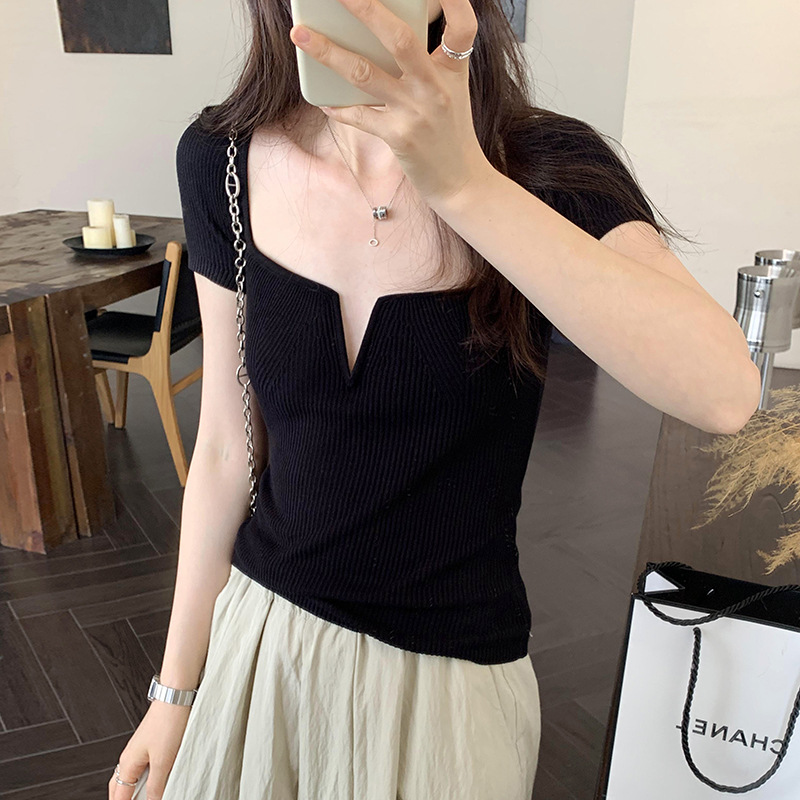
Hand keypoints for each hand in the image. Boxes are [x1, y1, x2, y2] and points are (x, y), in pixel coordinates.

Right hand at [109, 701, 191, 799]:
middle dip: (124, 799)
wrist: (175, 696)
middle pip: (119, 787)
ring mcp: (139, 749)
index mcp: (127, 764)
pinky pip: (142, 767)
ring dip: (136, 790)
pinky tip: (157, 780)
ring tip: (147, 796)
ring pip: (131, 777)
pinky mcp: (150, 743)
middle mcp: (129, 757)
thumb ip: (155, 786)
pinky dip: (144, 778)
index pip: (118, 797)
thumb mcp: (163, 761)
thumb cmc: (168, 723)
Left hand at [289, 0, 491, 207]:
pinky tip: (322, 100)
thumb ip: (428, 63)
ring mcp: (415, 112)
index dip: (452, 0)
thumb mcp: (450, 91)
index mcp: (452, 71)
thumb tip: (385, 35)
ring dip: (328, 52)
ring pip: (364, 73)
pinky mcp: (399, 137)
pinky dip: (337, 107)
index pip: (461, 26)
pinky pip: (359, 115)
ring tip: (301, 35)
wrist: (460, 182)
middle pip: (399, 38)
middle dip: (365, 8)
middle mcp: (434, 88)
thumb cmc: (450, 134)